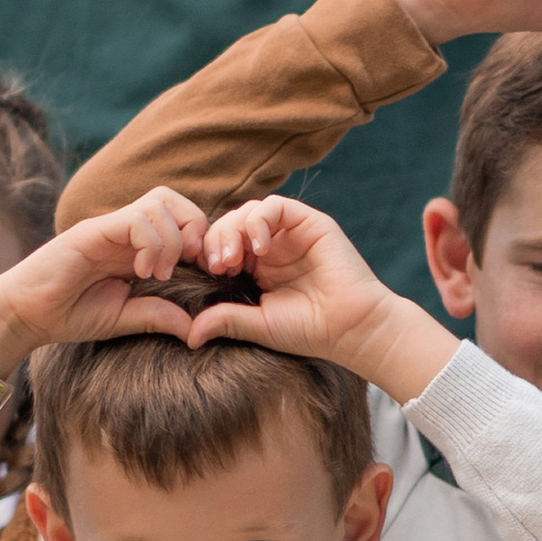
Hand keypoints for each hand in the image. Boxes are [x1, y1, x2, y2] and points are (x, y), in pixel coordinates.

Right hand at [0, 188, 212, 367]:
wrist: (24, 315)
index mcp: (134, 246)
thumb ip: (156, 316)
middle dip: (194, 228)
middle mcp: (124, 230)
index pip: (180, 218)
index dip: (200, 240)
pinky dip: (151, 243)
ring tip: (160, 273)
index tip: (204, 274)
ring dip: (172, 238)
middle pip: (173, 199)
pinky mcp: (91, 232)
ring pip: (158, 203)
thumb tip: (195, 327)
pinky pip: (134, 219)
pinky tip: (143, 272)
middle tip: (190, 265)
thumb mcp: (122, 318)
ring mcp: (107, 228)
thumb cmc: (68, 314)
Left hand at [195, 195, 453, 402]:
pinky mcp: (309, 222)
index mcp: (257, 269)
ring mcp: (290, 233)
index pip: (221, 246)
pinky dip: (260, 221)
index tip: (207, 275)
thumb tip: (189, 334)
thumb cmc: (309, 331)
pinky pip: (276, 206)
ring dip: (234, 230)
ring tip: (234, 258)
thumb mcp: (259, 325)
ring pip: (249, 211)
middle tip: (218, 265)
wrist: (352, 328)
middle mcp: (272, 247)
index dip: (208, 254)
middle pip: (230, 225)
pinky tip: (260, 248)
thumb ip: (226, 319)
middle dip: (216, 240)